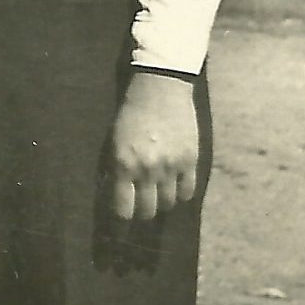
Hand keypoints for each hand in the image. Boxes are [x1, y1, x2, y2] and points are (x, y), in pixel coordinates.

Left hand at [108, 74, 198, 222]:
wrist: (160, 88)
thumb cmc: (131, 113)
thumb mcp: (114, 141)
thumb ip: (116, 168)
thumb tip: (117, 194)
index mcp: (124, 164)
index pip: (123, 209)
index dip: (123, 217)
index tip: (123, 216)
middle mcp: (147, 170)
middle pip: (147, 210)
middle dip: (143, 212)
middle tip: (142, 206)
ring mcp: (171, 166)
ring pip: (168, 203)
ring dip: (162, 202)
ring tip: (159, 194)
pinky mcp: (190, 160)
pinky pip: (188, 191)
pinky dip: (181, 193)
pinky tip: (176, 186)